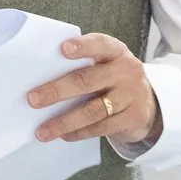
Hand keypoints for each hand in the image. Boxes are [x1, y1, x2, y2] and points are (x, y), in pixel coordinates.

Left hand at [28, 34, 160, 146]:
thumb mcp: (105, 65)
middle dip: (57, 91)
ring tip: (43, 131)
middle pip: (87, 80)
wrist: (147, 102)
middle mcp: (126, 70)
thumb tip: (40, 80)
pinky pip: (101, 127)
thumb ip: (82, 67)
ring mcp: (132, 95)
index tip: (62, 49)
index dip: (82, 46)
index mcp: (115, 52)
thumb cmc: (112, 79)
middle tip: (33, 100)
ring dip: (64, 122)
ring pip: (92, 110)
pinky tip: (64, 135)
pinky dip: (80, 133)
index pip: (100, 44)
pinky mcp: (133, 117)